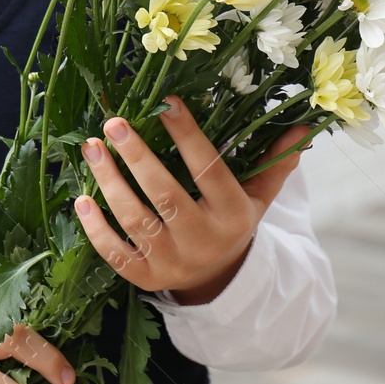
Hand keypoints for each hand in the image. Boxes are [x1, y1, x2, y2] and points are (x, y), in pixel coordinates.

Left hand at [74, 96, 309, 304]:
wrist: (219, 280)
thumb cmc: (233, 221)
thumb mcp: (258, 195)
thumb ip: (275, 161)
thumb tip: (302, 127)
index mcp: (233, 215)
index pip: (209, 171)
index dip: (188, 137)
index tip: (168, 103)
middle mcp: (202, 241)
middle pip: (165, 196)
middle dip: (137, 157)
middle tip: (114, 122)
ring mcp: (172, 263)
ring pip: (135, 221)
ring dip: (109, 182)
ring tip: (92, 147)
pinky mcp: (145, 278)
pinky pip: (115, 254)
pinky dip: (96, 229)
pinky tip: (82, 199)